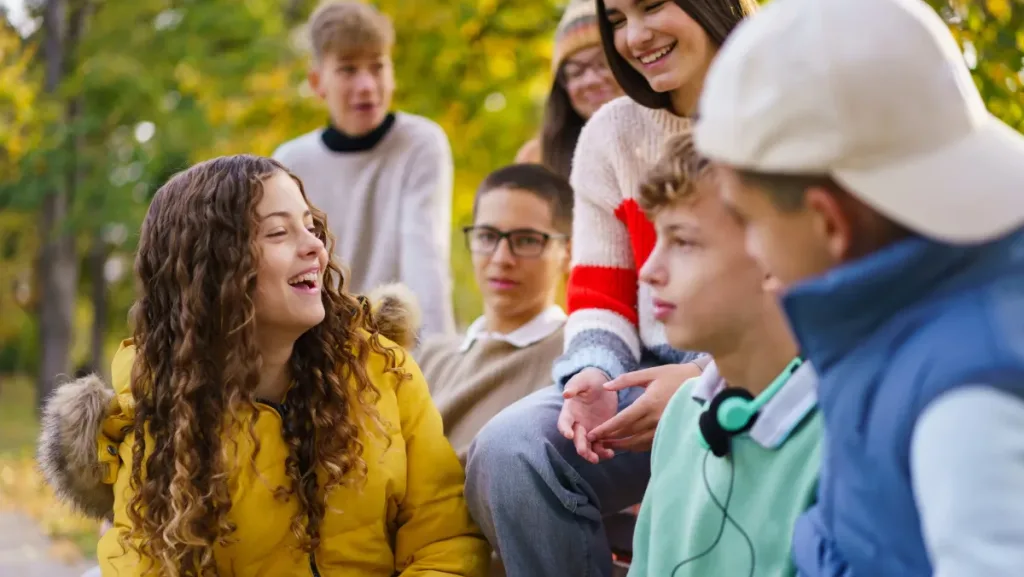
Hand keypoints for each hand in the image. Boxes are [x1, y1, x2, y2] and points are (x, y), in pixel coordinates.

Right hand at [557, 368, 617, 463]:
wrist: (601, 384)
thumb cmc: (588, 380)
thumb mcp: (583, 380)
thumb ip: (575, 386)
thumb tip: (566, 393)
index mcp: (570, 412)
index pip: (564, 422)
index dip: (565, 429)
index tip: (569, 435)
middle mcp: (577, 424)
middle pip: (577, 439)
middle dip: (581, 447)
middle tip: (586, 453)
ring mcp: (589, 429)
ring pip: (588, 446)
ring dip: (593, 453)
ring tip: (601, 457)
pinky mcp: (601, 432)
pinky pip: (601, 445)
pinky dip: (604, 450)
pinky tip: (611, 453)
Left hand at [586, 362, 702, 452]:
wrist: (702, 384)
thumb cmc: (674, 376)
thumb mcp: (650, 373)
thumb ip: (626, 380)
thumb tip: (606, 387)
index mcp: (648, 403)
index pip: (622, 420)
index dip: (606, 429)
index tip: (592, 434)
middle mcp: (655, 419)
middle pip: (627, 433)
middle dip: (610, 438)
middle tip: (594, 441)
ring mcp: (664, 428)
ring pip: (638, 442)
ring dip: (621, 445)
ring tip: (607, 445)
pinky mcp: (670, 432)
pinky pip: (649, 443)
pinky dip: (636, 446)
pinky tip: (627, 444)